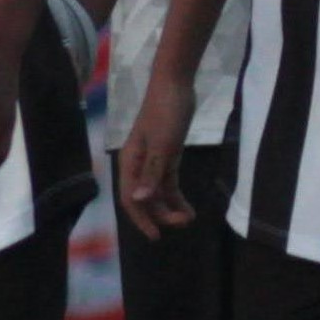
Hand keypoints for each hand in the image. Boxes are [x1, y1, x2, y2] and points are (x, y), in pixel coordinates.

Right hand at [115, 72, 197, 237]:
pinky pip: (168, 182)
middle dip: (161, 214)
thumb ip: (152, 174)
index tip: (156, 236)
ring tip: (189, 218)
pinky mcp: (166, 155)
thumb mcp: (162, 146)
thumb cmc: (166, 112)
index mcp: (131, 162)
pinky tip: (188, 207)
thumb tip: (139, 200)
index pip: (130, 199)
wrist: (175, 84)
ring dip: (170, 207)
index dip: (141, 219)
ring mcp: (153, 160)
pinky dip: (176, 195)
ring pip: (157, 193)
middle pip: (144, 198)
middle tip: (183, 223)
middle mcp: (138, 165)